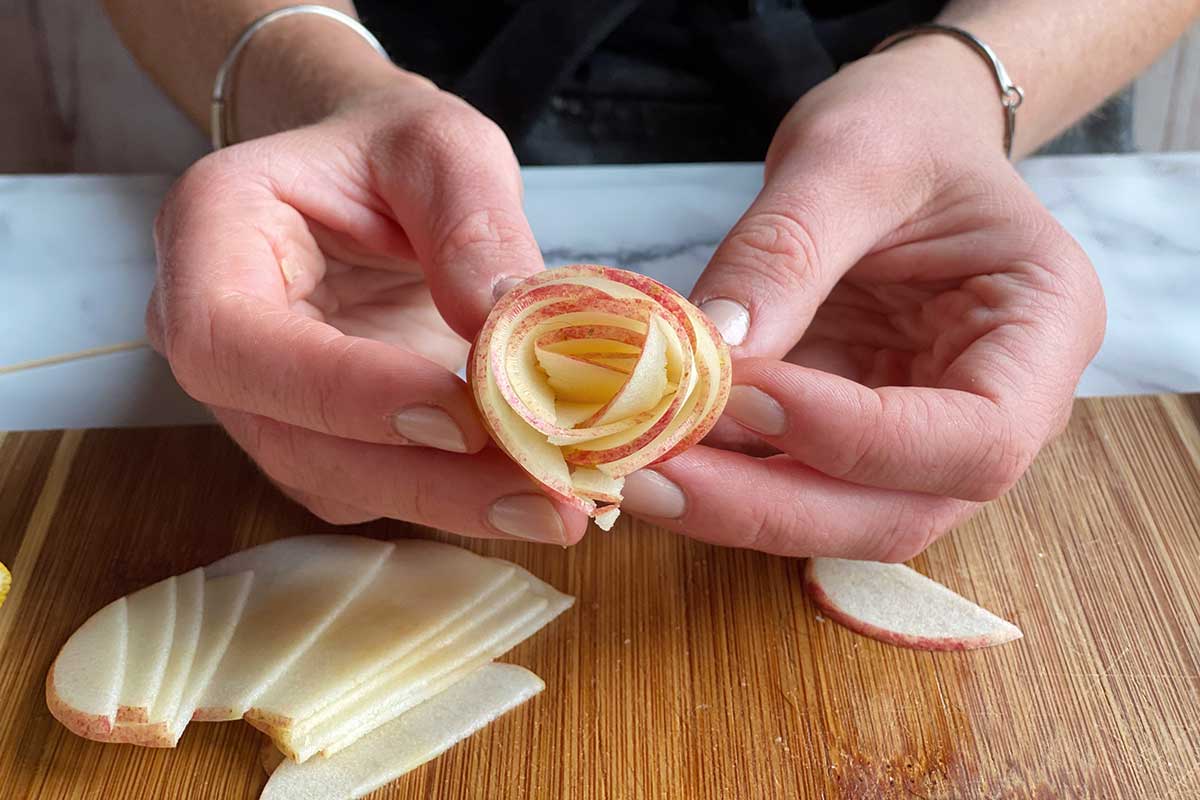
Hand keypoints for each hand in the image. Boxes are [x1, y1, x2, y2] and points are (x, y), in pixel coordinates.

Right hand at [147, 73, 586, 544]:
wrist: (370, 180)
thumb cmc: (390, 149)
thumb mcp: (443, 149)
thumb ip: (472, 225)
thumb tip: (507, 326)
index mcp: (212, 236)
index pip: (236, 341)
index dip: (345, 392)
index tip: (464, 418)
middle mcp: (211, 334)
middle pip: (290, 438)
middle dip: (423, 479)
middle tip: (547, 499)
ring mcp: (258, 398)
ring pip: (334, 482)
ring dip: (449, 503)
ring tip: (562, 501)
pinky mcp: (313, 438)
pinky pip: (372, 490)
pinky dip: (452, 498)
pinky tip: (532, 487)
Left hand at [619, 41, 1105, 560]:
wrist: (899, 139)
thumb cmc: (905, 130)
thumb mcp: (851, 157)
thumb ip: (786, 252)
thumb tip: (709, 353)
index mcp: (1043, 333)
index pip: (978, 438)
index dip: (858, 439)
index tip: (747, 393)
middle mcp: (996, 410)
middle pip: (897, 511)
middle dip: (771, 507)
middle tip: (652, 479)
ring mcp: (918, 439)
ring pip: (836, 517)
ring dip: (732, 508)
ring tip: (632, 471)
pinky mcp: (846, 441)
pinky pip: (789, 482)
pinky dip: (719, 479)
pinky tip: (649, 455)